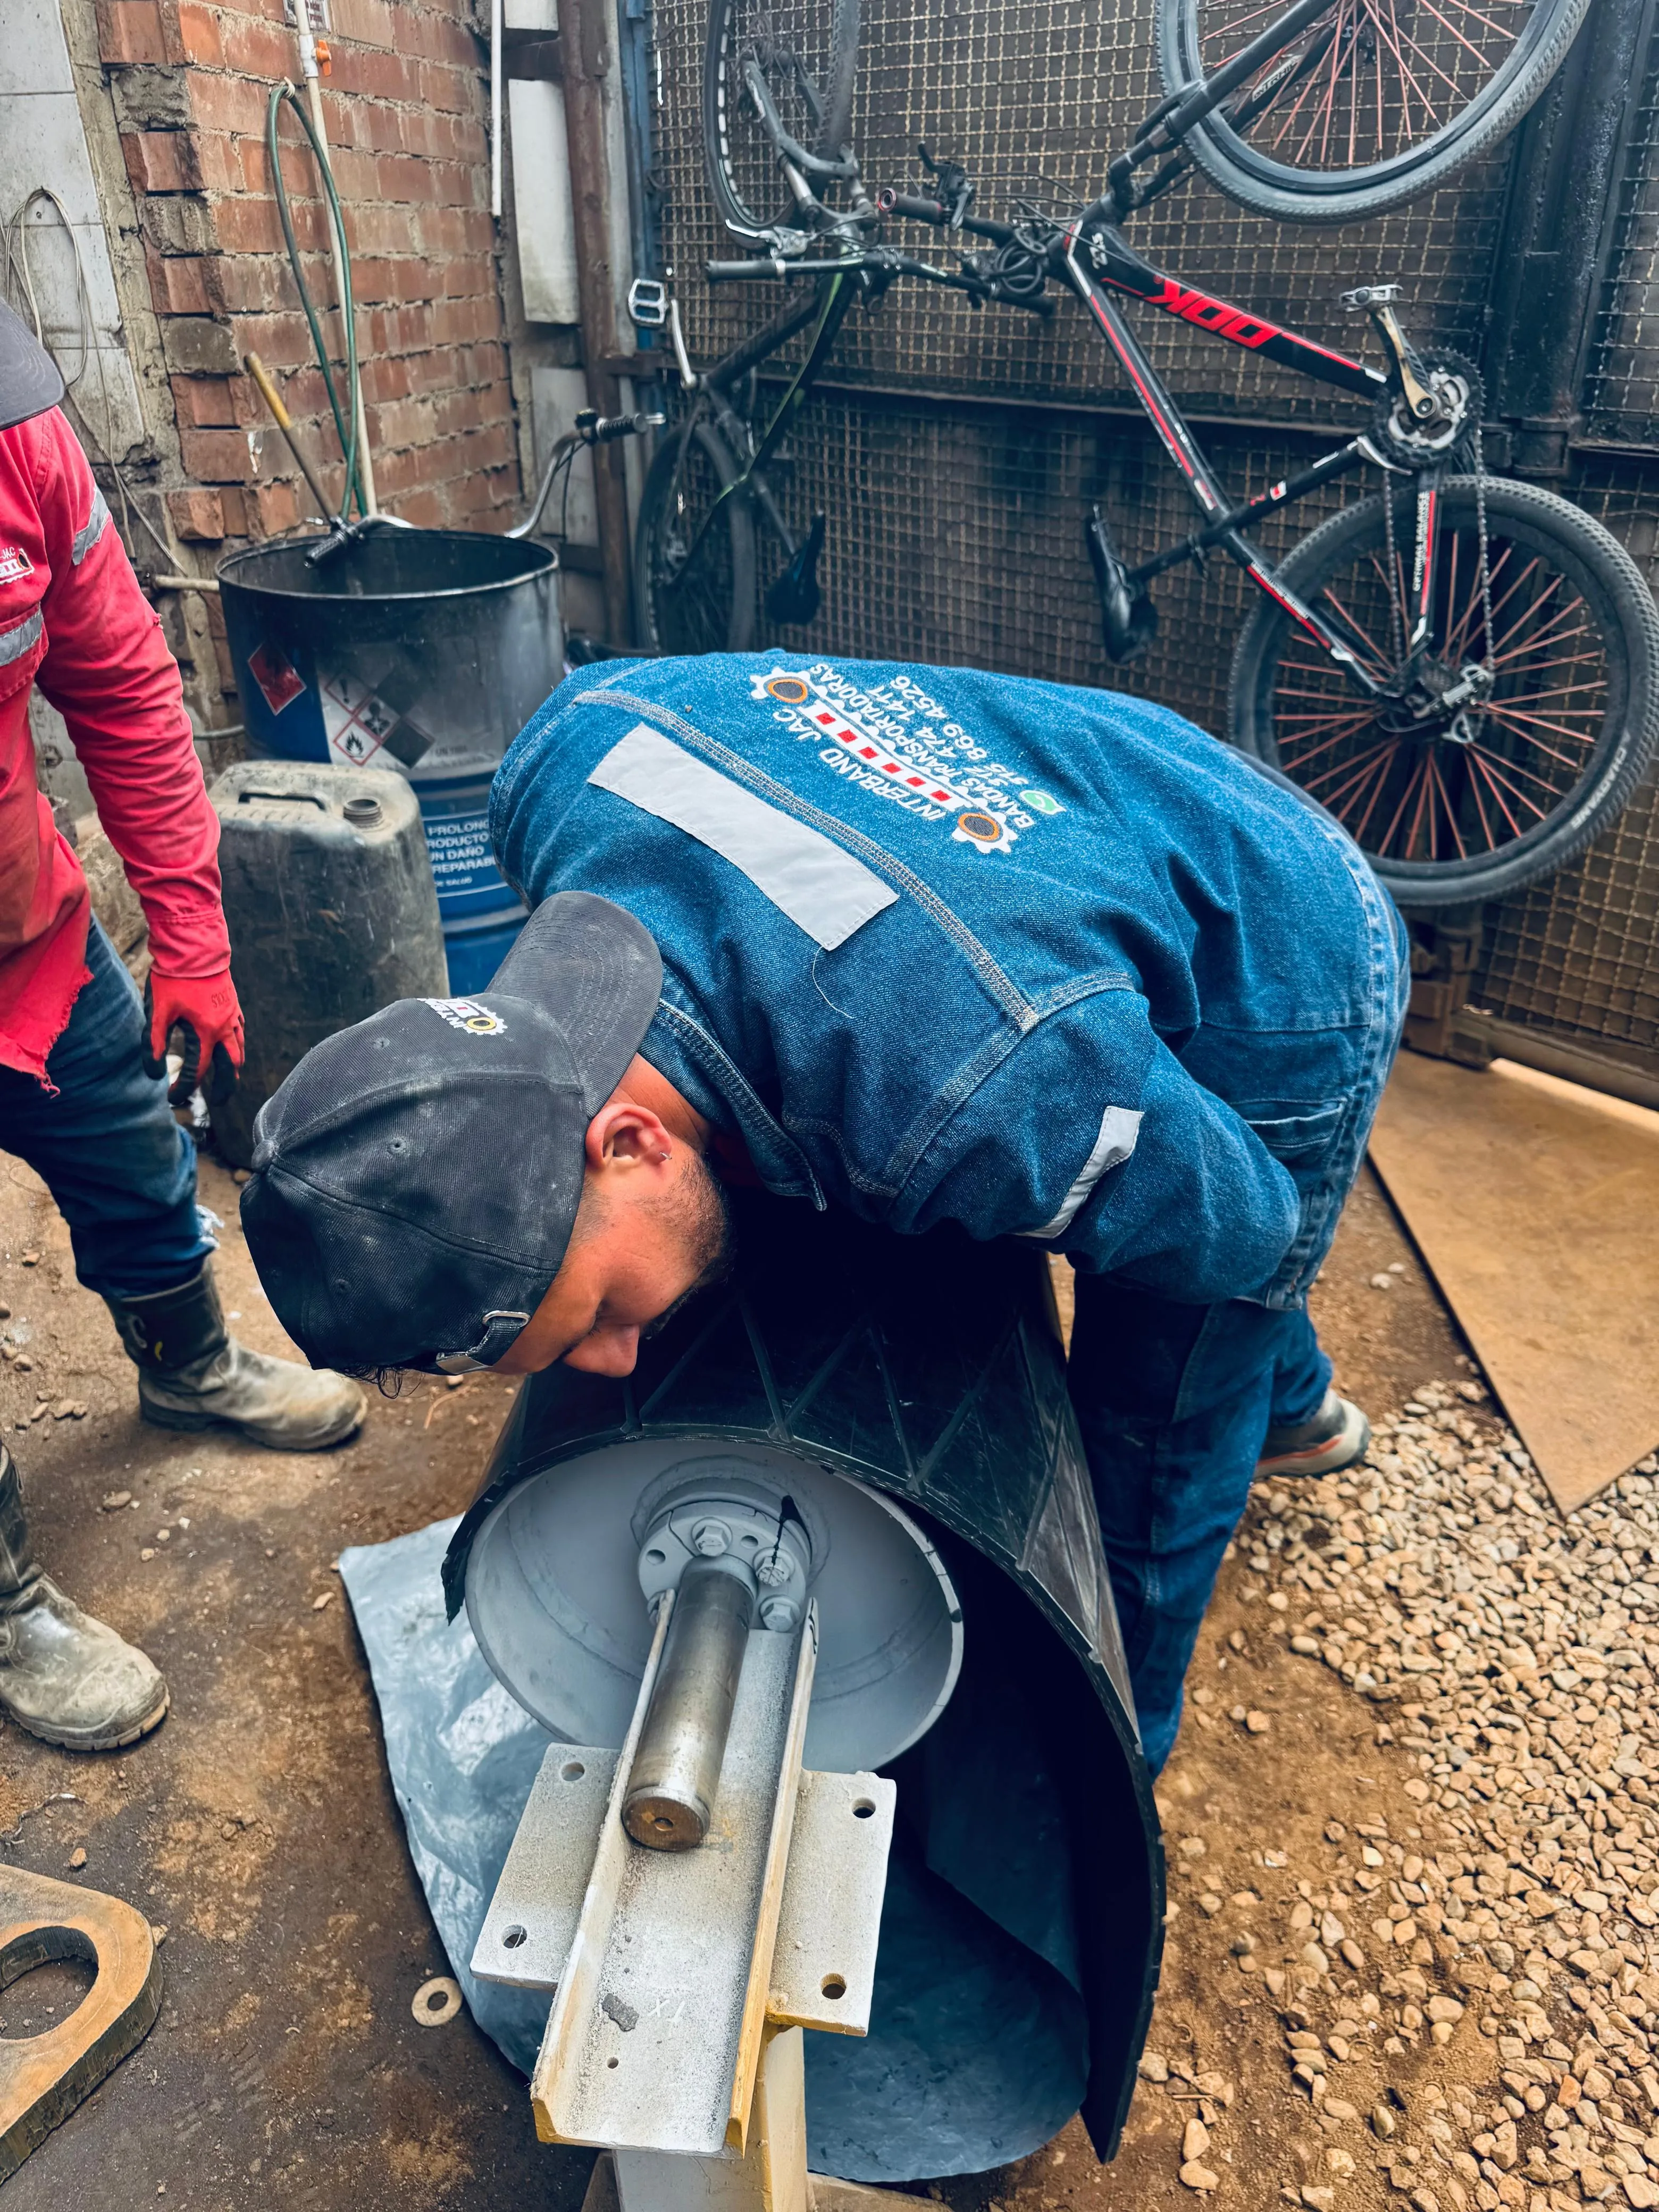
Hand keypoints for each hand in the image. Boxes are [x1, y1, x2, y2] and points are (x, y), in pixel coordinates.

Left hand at [143, 968, 244, 1104]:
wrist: (194, 946)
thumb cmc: (173, 977)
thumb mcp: (158, 1012)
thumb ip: (154, 1043)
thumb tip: (153, 1073)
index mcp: (206, 1033)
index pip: (198, 1072)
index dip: (184, 1088)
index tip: (171, 1097)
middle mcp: (225, 1028)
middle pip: (230, 1068)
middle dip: (224, 1088)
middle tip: (217, 1101)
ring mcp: (232, 1015)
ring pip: (239, 1049)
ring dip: (233, 1068)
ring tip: (226, 1077)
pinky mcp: (232, 1004)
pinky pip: (240, 1031)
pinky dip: (236, 1045)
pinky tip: (229, 1044)